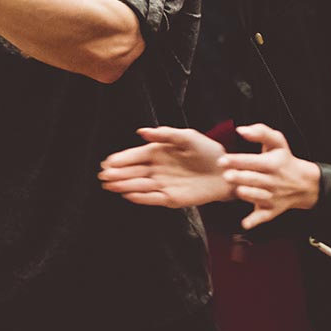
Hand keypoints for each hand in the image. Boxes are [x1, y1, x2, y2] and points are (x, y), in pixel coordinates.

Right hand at [99, 126, 233, 206]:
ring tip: (110, 186)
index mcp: (158, 152)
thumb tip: (141, 132)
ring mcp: (163, 184)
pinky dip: (140, 197)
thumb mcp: (187, 137)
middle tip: (103, 176)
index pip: (135, 156)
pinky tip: (127, 194)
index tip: (107, 162)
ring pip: (139, 185)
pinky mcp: (171, 198)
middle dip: (117, 174)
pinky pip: (152, 198)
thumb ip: (165, 134)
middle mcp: (157, 169)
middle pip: (133, 172)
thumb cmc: (207, 151)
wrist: (226, 173)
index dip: (121, 159)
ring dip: (124, 185)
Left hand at [219, 124, 319, 229]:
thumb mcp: (277, 142)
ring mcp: (272, 197)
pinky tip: (245, 224)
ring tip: (236, 190)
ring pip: (258, 197)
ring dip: (247, 195)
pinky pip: (263, 217)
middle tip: (226, 175)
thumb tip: (241, 130)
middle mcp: (272, 181)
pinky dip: (255, 221)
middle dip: (240, 178)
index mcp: (271, 164)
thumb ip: (260, 132)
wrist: (304, 183)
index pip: (253, 161)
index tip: (223, 160)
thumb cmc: (285, 160)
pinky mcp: (272, 210)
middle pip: (254, 179)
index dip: (238, 161)